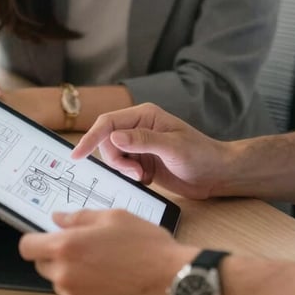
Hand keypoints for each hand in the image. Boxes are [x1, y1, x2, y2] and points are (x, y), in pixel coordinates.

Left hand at [19, 209, 195, 294]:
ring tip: (102, 262)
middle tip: (84, 246)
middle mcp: (65, 274)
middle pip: (42, 264)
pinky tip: (108, 279)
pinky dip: (84, 288)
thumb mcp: (113, 217)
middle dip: (56, 254)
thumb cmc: (145, 244)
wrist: (170, 280)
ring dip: (71, 272)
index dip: (35, 239)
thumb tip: (57, 219)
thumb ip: (79, 217)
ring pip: (59, 281)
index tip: (46, 236)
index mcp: (67, 246)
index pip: (27, 247)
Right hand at [72, 103, 228, 199]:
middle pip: (107, 141)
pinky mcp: (142, 160)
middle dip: (115, 160)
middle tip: (134, 173)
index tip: (78, 155)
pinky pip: (123, 167)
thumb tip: (114, 137)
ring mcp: (140, 144)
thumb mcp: (173, 148)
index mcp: (145, 115)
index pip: (108, 123)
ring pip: (113, 156)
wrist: (217, 174)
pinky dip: (130, 176)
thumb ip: (143, 141)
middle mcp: (139, 127)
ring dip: (123, 169)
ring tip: (142, 176)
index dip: (91, 137)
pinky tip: (147, 179)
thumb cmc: (201, 155)